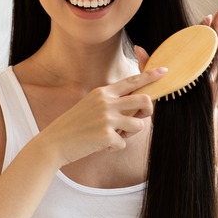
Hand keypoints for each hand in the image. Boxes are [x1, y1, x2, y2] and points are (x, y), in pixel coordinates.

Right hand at [37, 68, 165, 166]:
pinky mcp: (106, 135)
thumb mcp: (91, 105)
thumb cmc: (75, 125)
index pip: (132, 81)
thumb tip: (136, 104)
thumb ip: (112, 102)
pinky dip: (115, 147)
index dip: (150, 76)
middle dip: (147, 112)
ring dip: (129, 134)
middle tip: (139, 118)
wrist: (54, 143)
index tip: (164, 71)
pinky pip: (124, 143)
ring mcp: (107, 118)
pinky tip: (100, 145)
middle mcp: (106, 102)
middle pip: (144, 100)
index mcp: (103, 92)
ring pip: (138, 124)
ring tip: (113, 136)